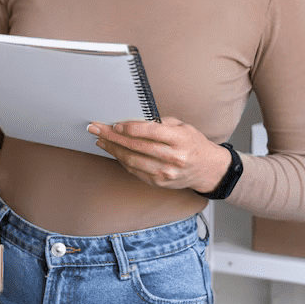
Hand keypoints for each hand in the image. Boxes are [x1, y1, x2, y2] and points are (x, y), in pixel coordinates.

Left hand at [87, 118, 230, 193]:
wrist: (209, 169)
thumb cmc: (193, 143)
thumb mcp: (182, 126)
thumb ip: (160, 123)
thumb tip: (132, 120)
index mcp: (180, 139)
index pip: (150, 132)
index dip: (129, 128)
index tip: (114, 124)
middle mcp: (174, 158)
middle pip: (136, 146)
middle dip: (112, 136)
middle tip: (96, 128)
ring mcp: (166, 173)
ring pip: (131, 160)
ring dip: (112, 149)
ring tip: (100, 140)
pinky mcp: (159, 183)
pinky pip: (134, 170)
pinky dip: (121, 160)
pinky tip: (114, 151)